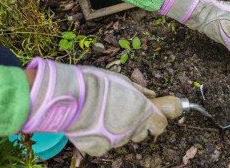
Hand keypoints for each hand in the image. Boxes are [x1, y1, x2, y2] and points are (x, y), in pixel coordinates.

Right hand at [22, 57, 166, 155]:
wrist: (69, 96)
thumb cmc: (97, 83)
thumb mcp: (122, 81)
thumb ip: (139, 91)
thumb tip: (151, 94)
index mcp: (143, 111)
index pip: (161, 125)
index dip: (157, 121)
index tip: (153, 118)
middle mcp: (133, 128)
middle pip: (142, 133)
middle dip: (137, 126)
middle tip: (123, 114)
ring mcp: (116, 140)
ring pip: (123, 139)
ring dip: (118, 131)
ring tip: (103, 116)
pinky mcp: (100, 148)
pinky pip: (105, 145)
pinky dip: (101, 138)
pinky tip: (92, 125)